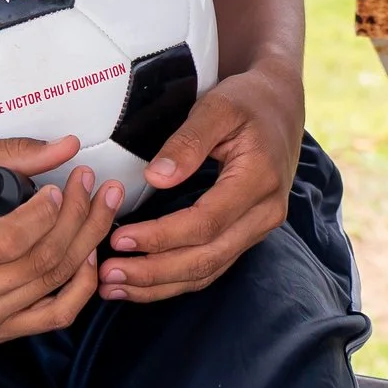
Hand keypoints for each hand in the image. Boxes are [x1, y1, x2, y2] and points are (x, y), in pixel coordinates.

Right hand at [0, 134, 120, 342]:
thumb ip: (10, 155)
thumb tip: (68, 147)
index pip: (6, 242)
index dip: (44, 214)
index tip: (60, 186)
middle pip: (36, 264)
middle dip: (76, 219)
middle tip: (94, 184)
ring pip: (50, 286)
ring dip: (86, 243)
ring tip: (101, 206)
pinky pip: (53, 316)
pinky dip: (81, 285)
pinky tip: (90, 253)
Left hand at [97, 60, 301, 301]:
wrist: (281, 105)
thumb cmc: (247, 100)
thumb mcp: (219, 106)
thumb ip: (188, 141)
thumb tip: (156, 178)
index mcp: (259, 179)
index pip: (206, 222)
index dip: (161, 236)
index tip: (119, 238)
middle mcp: (266, 212)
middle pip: (207, 258)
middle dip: (153, 272)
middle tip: (105, 275)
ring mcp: (260, 228)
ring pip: (208, 271)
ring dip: (159, 285)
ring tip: (112, 287)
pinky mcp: (247, 234)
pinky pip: (212, 266)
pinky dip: (174, 279)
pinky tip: (141, 283)